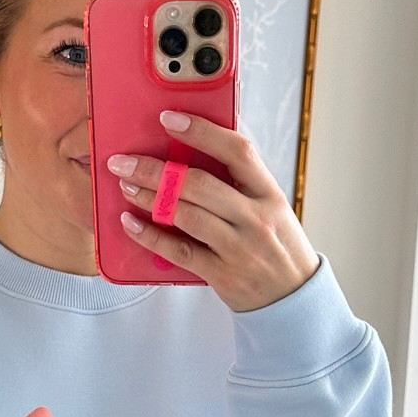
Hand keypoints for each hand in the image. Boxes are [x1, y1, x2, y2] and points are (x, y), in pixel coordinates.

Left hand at [107, 110, 320, 311]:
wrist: (294, 298)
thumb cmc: (278, 246)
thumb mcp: (272, 208)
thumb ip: (242, 182)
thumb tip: (198, 146)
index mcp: (269, 194)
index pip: (237, 151)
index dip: (201, 131)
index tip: (169, 118)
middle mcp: (256, 218)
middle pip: (199, 184)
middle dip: (154, 169)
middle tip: (124, 161)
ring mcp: (239, 248)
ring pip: (186, 215)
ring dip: (150, 198)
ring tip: (126, 187)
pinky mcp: (223, 274)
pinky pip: (180, 251)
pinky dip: (151, 236)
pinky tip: (131, 224)